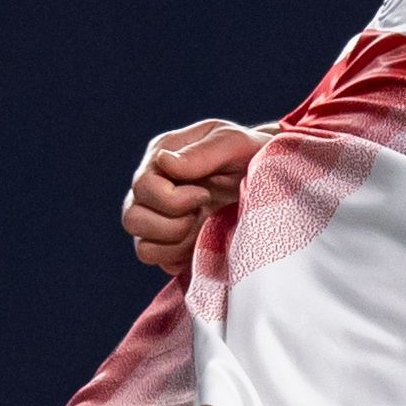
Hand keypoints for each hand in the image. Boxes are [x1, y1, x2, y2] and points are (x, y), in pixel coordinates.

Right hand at [122, 120, 266, 268]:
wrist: (272, 178)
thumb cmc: (252, 153)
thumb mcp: (233, 143)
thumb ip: (201, 152)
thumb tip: (164, 163)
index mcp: (161, 157)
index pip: (142, 187)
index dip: (173, 198)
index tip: (206, 194)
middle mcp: (153, 189)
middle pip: (132, 219)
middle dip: (173, 222)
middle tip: (203, 211)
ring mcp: (159, 219)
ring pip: (143, 247)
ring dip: (175, 242)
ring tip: (202, 226)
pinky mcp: (170, 244)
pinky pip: (160, 262)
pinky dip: (180, 256)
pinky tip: (202, 239)